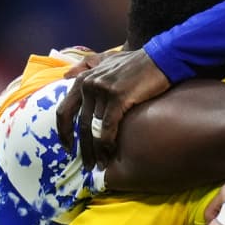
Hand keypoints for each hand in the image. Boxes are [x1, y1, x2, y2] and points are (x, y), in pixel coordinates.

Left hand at [55, 49, 169, 169]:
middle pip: (80, 124)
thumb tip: (66, 75)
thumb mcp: (106, 59)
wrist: (160, 59)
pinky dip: (107, 143)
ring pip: (94, 128)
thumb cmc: (136, 63)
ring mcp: (102, 90)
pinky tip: (110, 154)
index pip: (63, 110)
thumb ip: (86, 66)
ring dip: (96, 150)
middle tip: (87, 164)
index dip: (63, 132)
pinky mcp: (117, 97)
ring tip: (99, 165)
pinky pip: (108, 127)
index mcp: (83, 79)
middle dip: (82, 148)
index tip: (68, 147)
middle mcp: (88, 84)